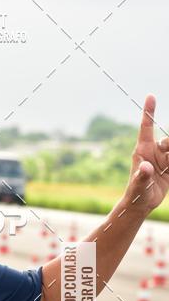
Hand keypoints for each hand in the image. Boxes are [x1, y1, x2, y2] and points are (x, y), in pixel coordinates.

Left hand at [122, 94, 168, 215]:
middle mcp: (154, 151)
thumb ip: (141, 177)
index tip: (150, 95)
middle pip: (167, 139)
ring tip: (167, 169)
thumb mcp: (138, 186)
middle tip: (168, 159)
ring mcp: (163, 158)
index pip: (146, 126)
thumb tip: (146, 167)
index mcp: (142, 150)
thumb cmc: (135, 194)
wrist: (141, 204)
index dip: (149, 111)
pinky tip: (168, 171)